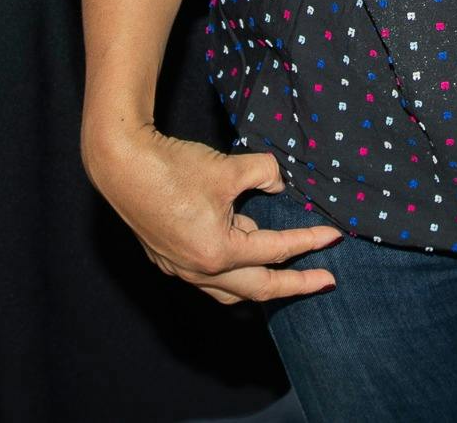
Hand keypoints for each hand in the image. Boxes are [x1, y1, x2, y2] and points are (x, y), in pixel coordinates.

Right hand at [83, 131, 339, 305]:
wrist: (122, 166)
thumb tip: (278, 184)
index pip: (276, 251)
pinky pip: (209, 280)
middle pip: (259, 288)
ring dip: (260, 284)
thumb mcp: (229, 166)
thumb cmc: (173, 167)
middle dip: (296, 285)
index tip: (334, 237)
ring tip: (284, 272)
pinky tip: (240, 255)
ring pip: (231, 291)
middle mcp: (200, 270)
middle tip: (325, 280)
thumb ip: (264, 174)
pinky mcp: (168, 260)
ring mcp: (181, 269)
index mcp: (219, 252)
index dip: (308, 242)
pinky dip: (232, 274)